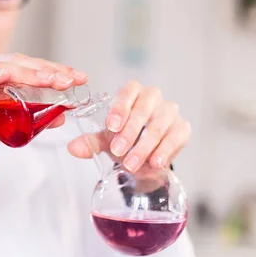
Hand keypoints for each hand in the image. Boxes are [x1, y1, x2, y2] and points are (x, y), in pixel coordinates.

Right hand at [0, 53, 86, 200]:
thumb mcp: (12, 125)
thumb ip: (35, 119)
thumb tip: (62, 116)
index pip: (31, 67)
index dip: (55, 70)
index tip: (78, 77)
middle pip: (20, 63)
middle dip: (47, 71)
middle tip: (69, 80)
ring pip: (1, 67)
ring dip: (27, 72)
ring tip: (49, 79)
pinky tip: (7, 74)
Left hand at [67, 81, 190, 171]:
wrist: (145, 159)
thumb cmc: (125, 140)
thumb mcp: (106, 140)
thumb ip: (90, 142)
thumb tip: (73, 148)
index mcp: (133, 93)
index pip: (128, 92)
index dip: (120, 108)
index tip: (111, 127)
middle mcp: (153, 98)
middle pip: (144, 109)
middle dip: (130, 132)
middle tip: (117, 151)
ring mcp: (170, 112)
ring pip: (159, 126)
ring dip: (143, 147)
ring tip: (131, 164)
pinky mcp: (182, 129)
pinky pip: (175, 138)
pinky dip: (164, 151)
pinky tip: (154, 162)